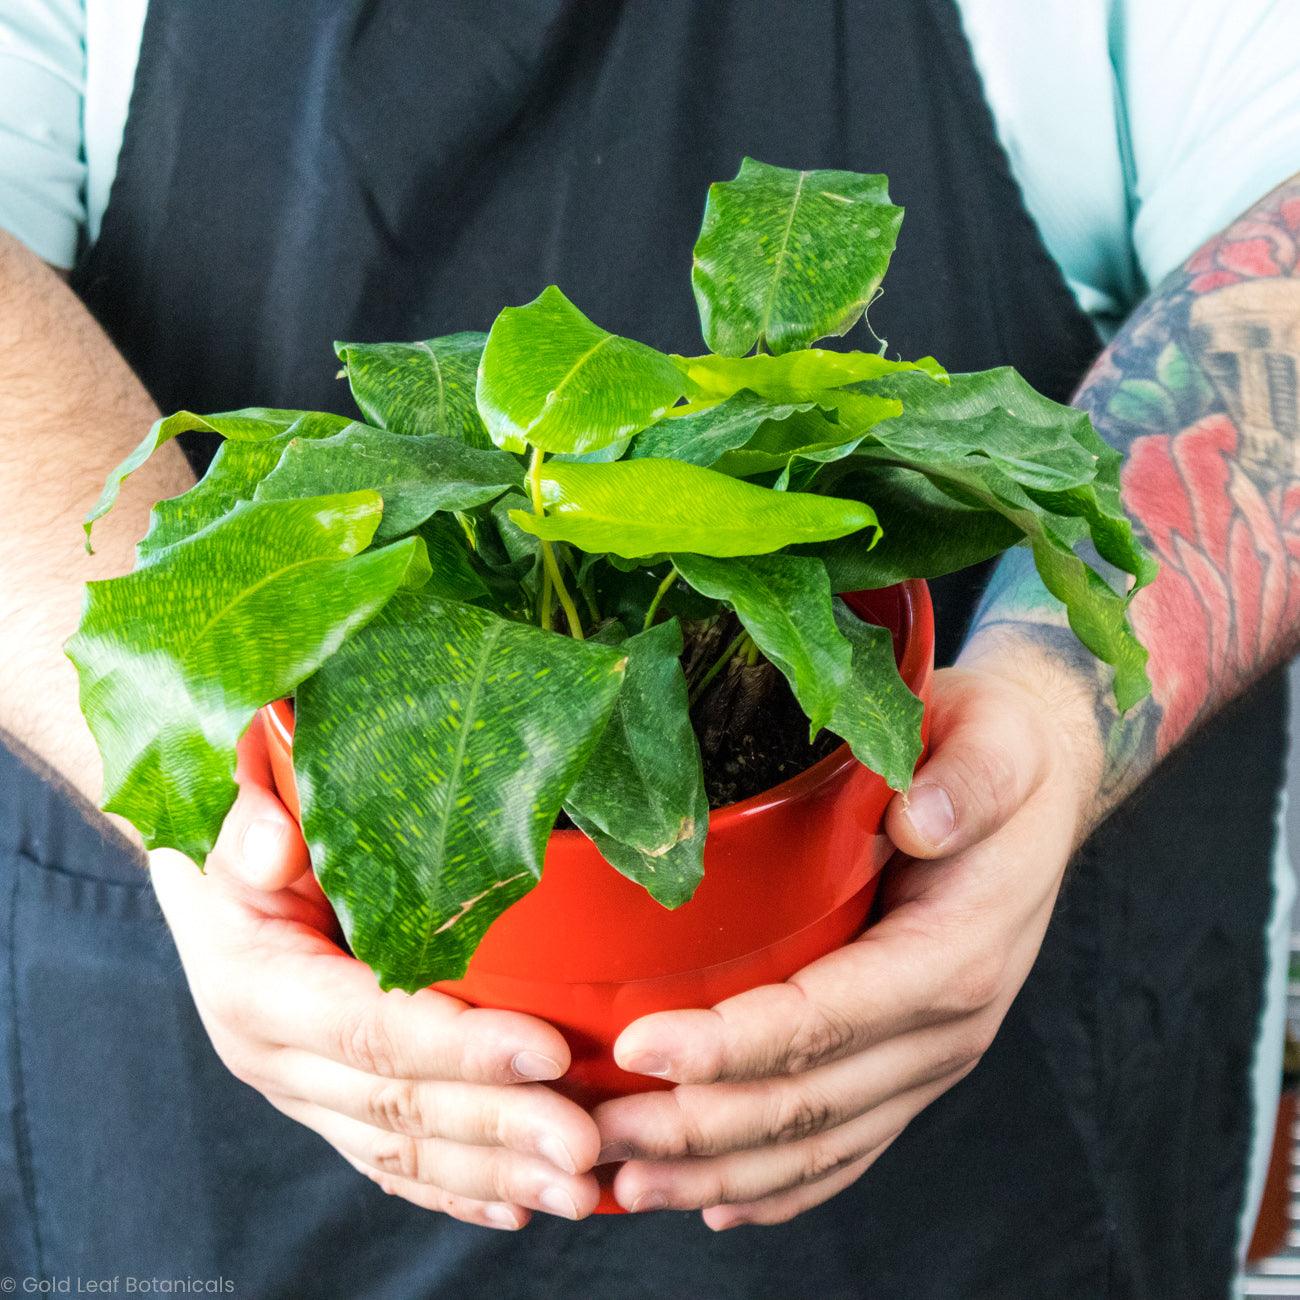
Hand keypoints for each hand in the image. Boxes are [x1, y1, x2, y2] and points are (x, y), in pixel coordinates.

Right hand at [150, 722, 601, 1228]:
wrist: (209, 893)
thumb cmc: (240, 844)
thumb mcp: (234, 821)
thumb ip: (251, 828)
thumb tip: (276, 847)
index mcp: (259, 989)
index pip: (373, 1029)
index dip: (461, 1047)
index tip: (549, 1053)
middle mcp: (277, 1060)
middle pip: (400, 1105)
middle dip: (499, 1126)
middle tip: (584, 1145)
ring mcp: (302, 1094)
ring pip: (403, 1149)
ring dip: (493, 1174)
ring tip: (578, 1189)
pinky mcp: (327, 1108)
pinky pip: (391, 1162)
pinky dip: (454, 1189)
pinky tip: (516, 1205)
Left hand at [593, 655, 1099, 1227]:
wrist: (1040, 793)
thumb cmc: (1000, 756)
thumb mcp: (997, 741)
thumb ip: (971, 780)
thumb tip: (922, 820)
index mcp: (953, 953)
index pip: (826, 1017)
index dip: (730, 1042)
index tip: (639, 1045)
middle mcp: (946, 1025)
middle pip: (808, 1100)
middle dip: (696, 1124)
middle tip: (595, 1132)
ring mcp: (930, 1055)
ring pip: (819, 1142)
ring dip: (720, 1169)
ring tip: (629, 1183)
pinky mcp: (912, 1062)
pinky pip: (850, 1144)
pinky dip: (783, 1183)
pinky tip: (719, 1198)